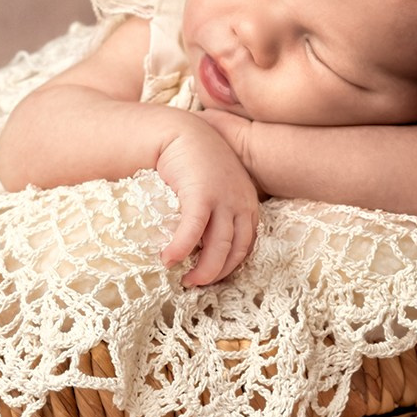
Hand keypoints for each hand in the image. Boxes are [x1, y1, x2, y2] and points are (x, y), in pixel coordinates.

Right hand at [153, 118, 258, 286]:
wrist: (181, 132)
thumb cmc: (195, 163)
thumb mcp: (215, 189)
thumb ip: (218, 212)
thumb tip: (205, 245)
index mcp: (248, 204)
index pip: (246, 246)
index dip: (229, 267)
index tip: (211, 278)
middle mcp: (243, 203)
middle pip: (235, 252)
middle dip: (217, 274)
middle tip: (195, 285)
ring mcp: (225, 199)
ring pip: (219, 247)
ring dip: (203, 270)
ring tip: (184, 280)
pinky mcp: (202, 194)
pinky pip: (194, 230)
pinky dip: (182, 248)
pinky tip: (168, 259)